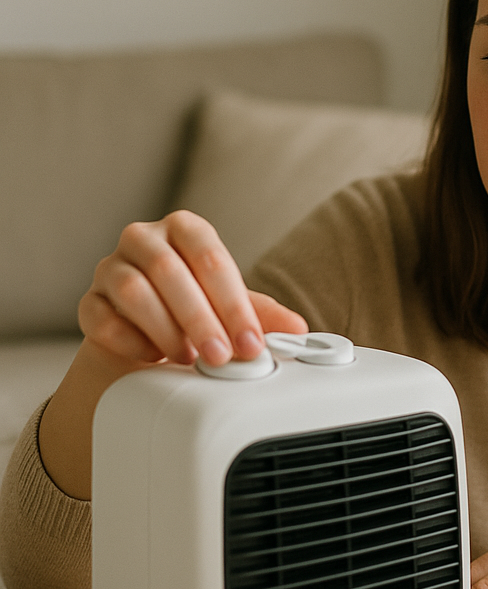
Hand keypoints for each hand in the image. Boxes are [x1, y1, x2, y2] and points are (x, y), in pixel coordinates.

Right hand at [79, 210, 306, 365]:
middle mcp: (144, 239)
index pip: (210, 257)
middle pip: (170, 272)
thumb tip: (298, 328)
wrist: (148, 336)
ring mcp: (110, 268)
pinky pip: (101, 318)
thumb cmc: (195, 309)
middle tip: (222, 356)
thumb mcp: (232, 307)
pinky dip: (130, 341)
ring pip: (132, 291)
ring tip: (191, 358)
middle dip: (201, 319)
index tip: (251, 343)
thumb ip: (263, 315)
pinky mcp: (89, 302)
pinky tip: (153, 357)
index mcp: (185, 230)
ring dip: (166, 330)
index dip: (232, 303)